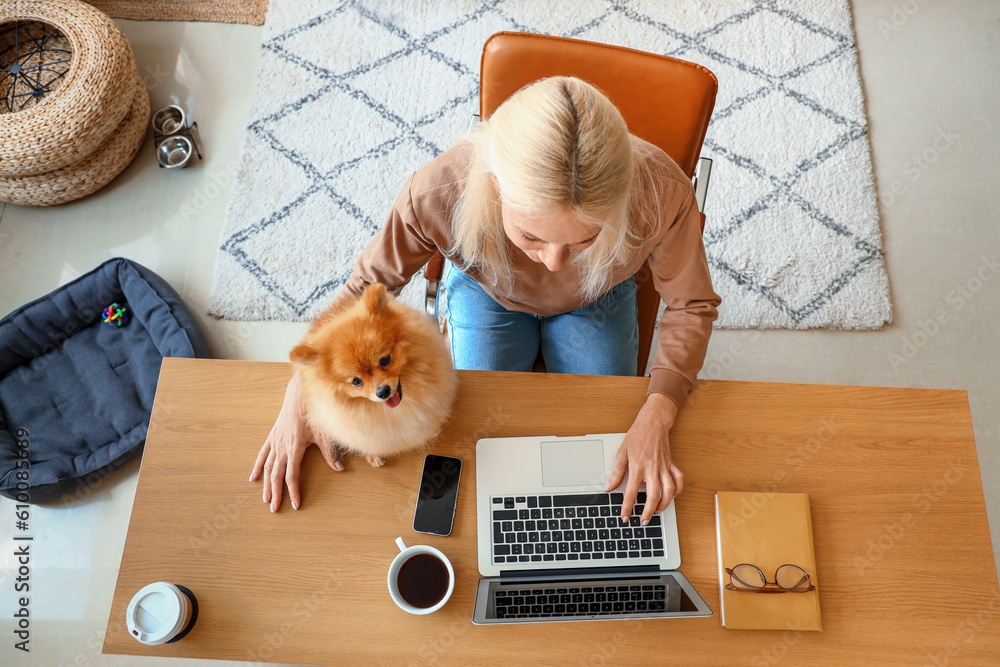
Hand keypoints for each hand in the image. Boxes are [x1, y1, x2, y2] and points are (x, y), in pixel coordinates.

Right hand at [249, 372, 343, 511]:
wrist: (299, 394)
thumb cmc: (313, 412)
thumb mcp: (324, 433)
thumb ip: (329, 452)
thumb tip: (339, 468)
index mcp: (294, 448)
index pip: (292, 475)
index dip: (293, 491)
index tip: (295, 505)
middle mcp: (282, 447)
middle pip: (276, 475)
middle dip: (276, 493)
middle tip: (274, 509)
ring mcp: (275, 441)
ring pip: (268, 467)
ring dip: (266, 484)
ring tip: (265, 498)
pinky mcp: (272, 436)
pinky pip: (262, 454)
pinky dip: (258, 466)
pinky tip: (253, 477)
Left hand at [605, 393, 683, 524]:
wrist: (653, 422)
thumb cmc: (637, 436)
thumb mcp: (621, 453)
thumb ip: (616, 473)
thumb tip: (608, 487)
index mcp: (637, 467)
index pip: (631, 493)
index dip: (627, 508)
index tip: (625, 517)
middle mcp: (652, 469)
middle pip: (652, 496)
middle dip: (648, 512)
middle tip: (644, 521)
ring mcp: (664, 467)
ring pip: (669, 491)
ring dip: (664, 504)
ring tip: (657, 510)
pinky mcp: (671, 464)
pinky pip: (679, 480)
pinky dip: (678, 490)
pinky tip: (673, 495)